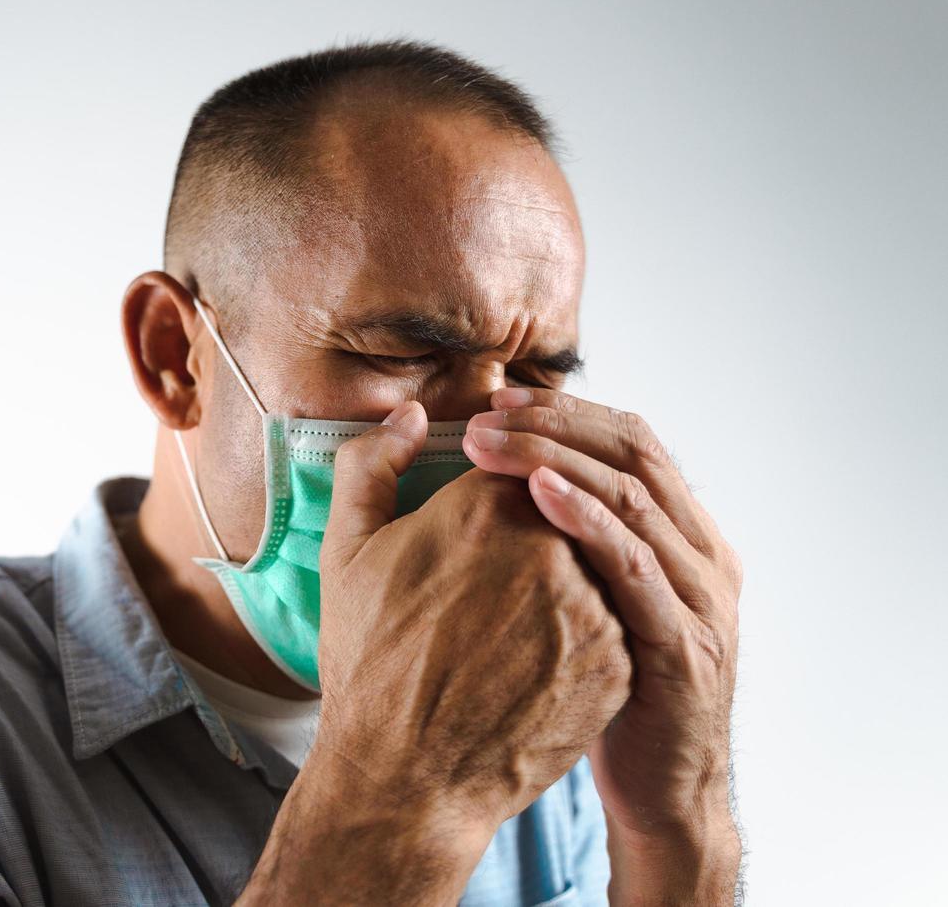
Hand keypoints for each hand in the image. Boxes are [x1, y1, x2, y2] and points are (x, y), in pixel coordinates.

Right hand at [239, 400, 632, 905]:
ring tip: (509, 624)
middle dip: (533, 533)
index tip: (474, 522)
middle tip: (490, 582)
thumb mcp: (345, 553)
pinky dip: (583, 630)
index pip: (517, 464)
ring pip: (592, 564)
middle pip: (561, 510)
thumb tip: (410, 416)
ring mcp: (594, 607)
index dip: (495, 488)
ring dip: (564, 580)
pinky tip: (535, 658)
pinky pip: (612, 620)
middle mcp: (553, 546)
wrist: (407, 777)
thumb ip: (371, 466)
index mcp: (487, 507)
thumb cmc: (369, 662)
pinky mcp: (619, 661)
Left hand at [463, 387, 742, 898]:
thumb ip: (576, 539)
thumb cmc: (612, 687)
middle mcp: (704, 555)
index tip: (499, 396)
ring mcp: (701, 600)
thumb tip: (513, 473)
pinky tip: (537, 497)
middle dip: (557, 424)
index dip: (568, 411)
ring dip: (557, 460)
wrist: (662, 792)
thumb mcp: (598, 599)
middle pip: (636, 455)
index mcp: (685, 535)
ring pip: (634, 499)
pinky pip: (634, 567)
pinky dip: (588, 521)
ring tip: (490, 443)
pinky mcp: (683, 646)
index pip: (632, 441)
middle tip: (485, 412)